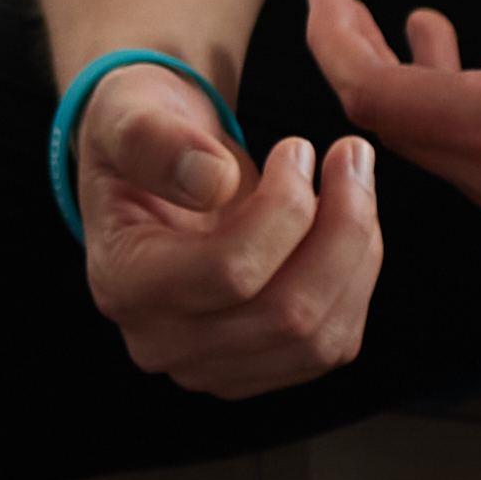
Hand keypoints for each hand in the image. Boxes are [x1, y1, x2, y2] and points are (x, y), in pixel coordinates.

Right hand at [73, 62, 387, 397]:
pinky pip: (333, 343)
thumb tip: (211, 181)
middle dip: (341, 228)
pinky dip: (357, 279)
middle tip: (350, 156)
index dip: (285, 210)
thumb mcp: (128, 112)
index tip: (298, 148)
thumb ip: (154, 140)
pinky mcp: (257, 367)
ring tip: (353, 184)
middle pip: (284, 315)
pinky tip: (346, 225)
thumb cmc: (146, 139)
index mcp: (122, 280)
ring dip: (357, 253)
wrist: (160, 166)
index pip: (227, 273)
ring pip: (319, 338)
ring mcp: (211, 365)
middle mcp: (161, 340)